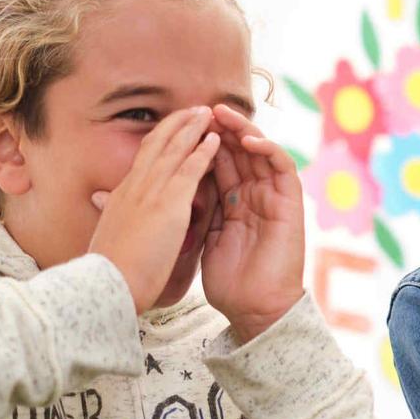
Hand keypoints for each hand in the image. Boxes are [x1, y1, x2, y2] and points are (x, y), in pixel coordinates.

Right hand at [87, 106, 220, 310]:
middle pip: (157, 144)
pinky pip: (189, 170)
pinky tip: (216, 140)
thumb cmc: (110, 269)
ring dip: (192, 128)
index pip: (143, 159)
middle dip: (177, 124)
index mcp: (121, 195)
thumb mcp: (108, 232)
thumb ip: (110, 212)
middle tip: (194, 110)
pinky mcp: (168, 205)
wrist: (109, 284)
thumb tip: (100, 200)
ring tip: (209, 113)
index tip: (173, 128)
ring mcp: (151, 193)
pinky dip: (203, 152)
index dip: (160, 140)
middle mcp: (134, 187)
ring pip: (174, 149)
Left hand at [198, 103, 306, 342]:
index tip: (180, 124)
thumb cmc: (227, 282)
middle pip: (237, 151)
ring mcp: (272, 198)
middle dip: (220, 128)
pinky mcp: (290, 203)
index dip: (200, 141)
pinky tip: (248, 140)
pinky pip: (283, 167)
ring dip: (243, 130)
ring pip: (260, 152)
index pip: (216, 162)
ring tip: (223, 115)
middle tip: (202, 109)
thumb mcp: (196, 237)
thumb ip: (183, 210)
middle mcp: (252, 195)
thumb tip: (128, 192)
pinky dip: (268, 149)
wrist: (255, 309)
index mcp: (230, 203)